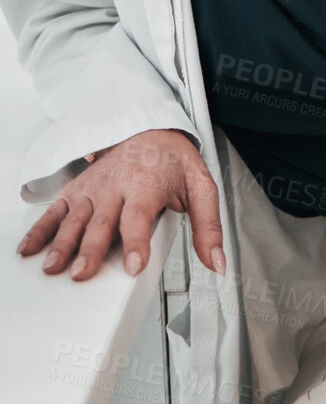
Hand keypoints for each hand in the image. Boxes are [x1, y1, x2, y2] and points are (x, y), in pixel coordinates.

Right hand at [16, 128, 224, 282]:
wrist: (148, 130)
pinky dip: (40, 229)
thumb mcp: (201, 186)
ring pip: (75, 219)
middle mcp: (116, 187)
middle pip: (102, 223)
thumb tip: (217, 262)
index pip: (141, 217)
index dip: (137, 242)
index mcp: (147, 186)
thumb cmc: (173, 162)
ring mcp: (93, 189)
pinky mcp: (77, 191)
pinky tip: (29, 250)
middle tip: (82, 273)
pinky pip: (55, 211)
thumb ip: (209, 226)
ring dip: (61, 243)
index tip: (135, 265)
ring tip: (52, 267)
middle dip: (91, 249)